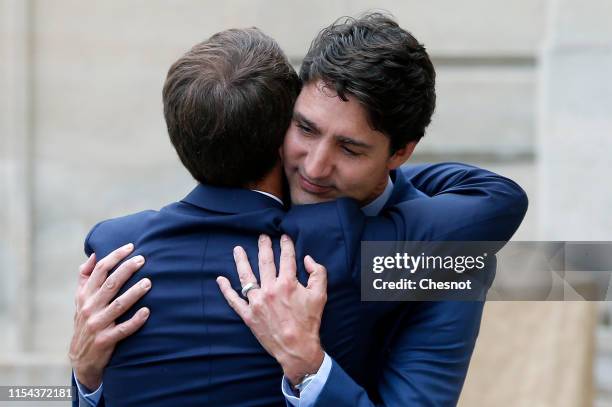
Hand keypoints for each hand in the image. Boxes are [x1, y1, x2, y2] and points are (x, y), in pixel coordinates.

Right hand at [69, 244, 150, 390]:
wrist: (81, 358)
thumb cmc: (86, 321)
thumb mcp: (80, 300)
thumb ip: (85, 277)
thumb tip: (93, 255)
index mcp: (85, 295)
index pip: (99, 270)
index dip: (114, 256)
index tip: (130, 247)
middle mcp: (90, 307)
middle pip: (110, 284)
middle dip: (126, 269)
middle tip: (142, 259)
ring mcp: (97, 324)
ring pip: (118, 305)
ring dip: (134, 293)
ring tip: (149, 282)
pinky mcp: (105, 340)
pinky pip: (123, 329)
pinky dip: (135, 321)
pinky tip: (147, 312)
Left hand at [216, 234, 327, 385]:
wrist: (297, 348)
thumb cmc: (309, 322)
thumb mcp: (320, 295)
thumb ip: (318, 273)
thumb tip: (308, 259)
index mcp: (287, 283)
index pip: (286, 258)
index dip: (285, 245)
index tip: (283, 236)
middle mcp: (269, 289)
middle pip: (265, 262)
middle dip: (264, 247)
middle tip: (261, 237)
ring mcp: (256, 302)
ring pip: (246, 277)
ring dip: (241, 261)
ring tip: (237, 250)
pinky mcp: (248, 315)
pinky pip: (234, 300)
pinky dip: (226, 290)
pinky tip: (221, 279)